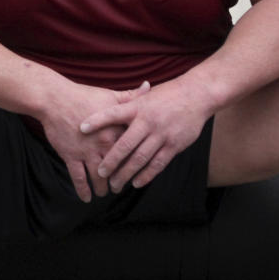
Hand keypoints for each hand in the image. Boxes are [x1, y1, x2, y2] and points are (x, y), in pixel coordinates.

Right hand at [38, 81, 150, 201]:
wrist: (55, 99)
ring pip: (98, 177)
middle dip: (121, 180)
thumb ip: (131, 96)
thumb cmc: (83, 95)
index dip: (136, 161)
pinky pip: (78, 178)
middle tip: (122, 186)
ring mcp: (86, 152)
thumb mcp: (110, 95)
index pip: (131, 150)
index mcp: (115, 129)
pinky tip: (87, 198)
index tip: (139, 168)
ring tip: (106, 192)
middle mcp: (103, 144)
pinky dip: (83, 190)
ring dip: (103, 187)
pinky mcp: (71, 157)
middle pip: (117, 168)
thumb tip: (148, 86)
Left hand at [79, 76, 214, 192]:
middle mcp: (148, 121)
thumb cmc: (168, 95)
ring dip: (126, 173)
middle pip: (125, 145)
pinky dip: (146, 175)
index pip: (113, 113)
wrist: (197, 95)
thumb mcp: (146, 97)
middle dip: (111, 161)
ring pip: (140, 158)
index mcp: (138, 107)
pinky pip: (158, 164)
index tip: (81, 128)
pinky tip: (136, 183)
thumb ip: (128, 105)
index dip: (97, 120)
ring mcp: (162, 134)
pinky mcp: (174, 145)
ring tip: (115, 184)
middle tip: (99, 173)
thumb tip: (105, 109)